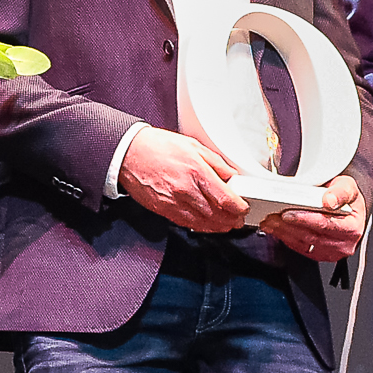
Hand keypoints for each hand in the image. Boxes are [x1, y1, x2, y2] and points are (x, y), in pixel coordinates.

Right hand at [119, 128, 252, 232]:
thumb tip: (231, 176)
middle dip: (231, 220)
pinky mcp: (164, 210)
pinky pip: (187, 223)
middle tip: (238, 220)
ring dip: (218, 227)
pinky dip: (201, 227)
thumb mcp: (193, 146)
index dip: (239, 208)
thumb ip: (215, 162)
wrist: (129, 154)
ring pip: (203, 223)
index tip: (243, 209)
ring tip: (227, 225)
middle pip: (217, 214)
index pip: (225, 198)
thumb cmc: (158, 147)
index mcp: (197, 171)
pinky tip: (207, 225)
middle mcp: (186, 189)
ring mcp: (174, 202)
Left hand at [263, 174, 366, 261]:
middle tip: (271, 216)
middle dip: (288, 226)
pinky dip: (285, 237)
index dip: (304, 219)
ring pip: (302, 243)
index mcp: (352, 228)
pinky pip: (299, 248)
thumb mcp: (347, 186)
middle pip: (310, 236)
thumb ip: (341, 191)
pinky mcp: (319, 254)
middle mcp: (343, 244)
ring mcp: (330, 252)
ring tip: (269, 220)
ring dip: (283, 232)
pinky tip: (275, 228)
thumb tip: (329, 201)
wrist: (345, 206)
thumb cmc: (345, 197)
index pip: (325, 224)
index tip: (287, 214)